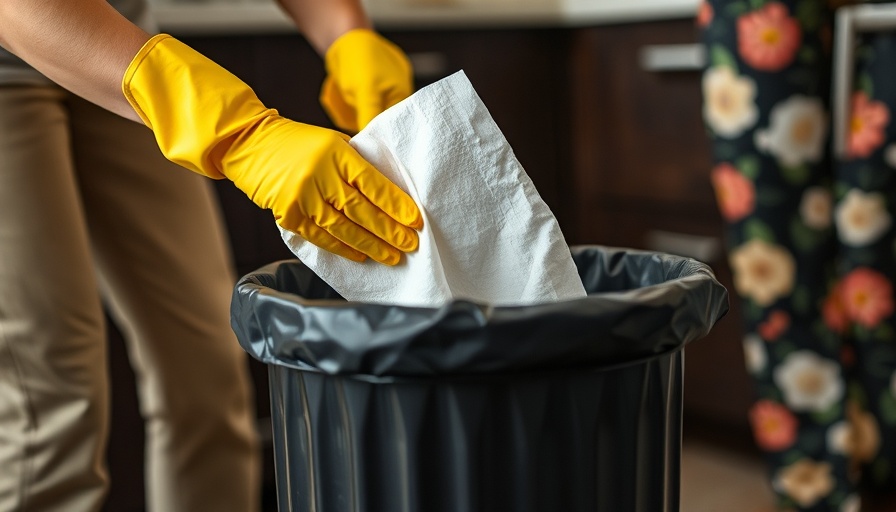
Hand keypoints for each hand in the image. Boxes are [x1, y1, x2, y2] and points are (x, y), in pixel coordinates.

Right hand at [122, 34, 421, 264]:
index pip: (374, 184)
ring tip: (392, 256)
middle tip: (411, 245)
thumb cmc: (300, 142)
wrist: (250, 143)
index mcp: (336, 152)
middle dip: (389, 231)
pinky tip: (361, 255)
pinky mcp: (287, 214)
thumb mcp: (333, 142)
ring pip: (343, 228)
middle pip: (362, 210)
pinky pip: (320, 236)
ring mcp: (301, 196)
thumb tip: (391, 196)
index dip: (397, 206)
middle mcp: (319, 175)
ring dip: (371, 245)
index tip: (416, 221)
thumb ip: (357, 165)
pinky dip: (342, 248)